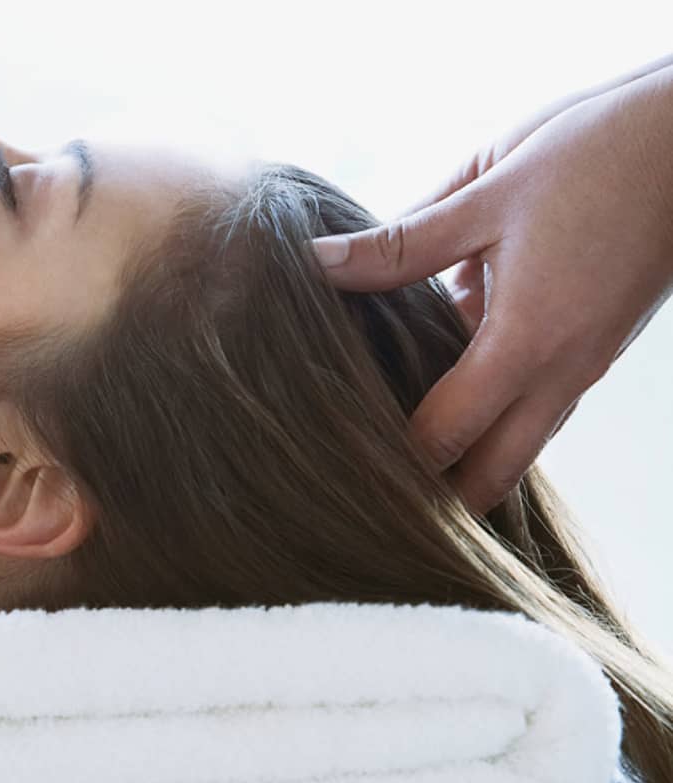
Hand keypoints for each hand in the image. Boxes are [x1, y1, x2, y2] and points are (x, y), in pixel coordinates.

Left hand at [311, 67, 672, 514]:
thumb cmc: (599, 152)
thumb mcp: (487, 191)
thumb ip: (399, 244)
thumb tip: (315, 264)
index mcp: (530, 339)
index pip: (445, 437)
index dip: (390, 463)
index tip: (335, 467)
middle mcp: (565, 369)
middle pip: (492, 473)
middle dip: (436, 498)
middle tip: (368, 495)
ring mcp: (586, 363)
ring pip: (520, 444)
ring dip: (466, 459)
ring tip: (391, 459)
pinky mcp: (596, 345)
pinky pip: (539, 405)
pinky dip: (493, 416)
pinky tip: (439, 387)